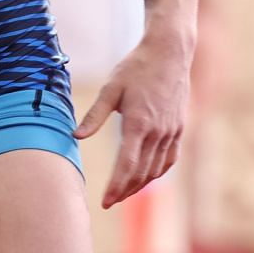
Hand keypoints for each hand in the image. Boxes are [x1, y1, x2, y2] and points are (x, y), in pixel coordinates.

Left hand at [74, 28, 192, 208]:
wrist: (169, 52)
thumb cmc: (137, 67)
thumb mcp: (111, 88)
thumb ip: (94, 115)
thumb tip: (75, 136)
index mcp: (139, 123)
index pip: (127, 166)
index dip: (116, 187)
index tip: (106, 202)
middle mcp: (157, 132)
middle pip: (141, 173)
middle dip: (125, 190)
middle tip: (110, 201)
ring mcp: (171, 131)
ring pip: (156, 169)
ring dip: (141, 185)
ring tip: (125, 193)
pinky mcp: (178, 128)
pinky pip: (169, 159)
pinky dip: (158, 172)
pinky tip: (147, 176)